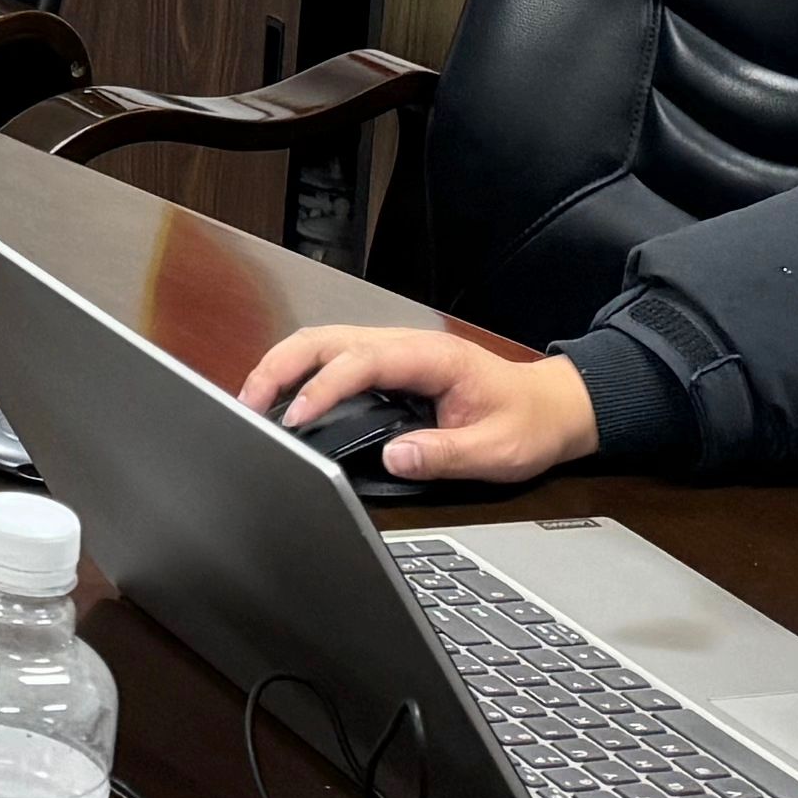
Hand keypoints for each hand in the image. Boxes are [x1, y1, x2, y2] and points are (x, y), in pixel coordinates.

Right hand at [237, 324, 598, 488]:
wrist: (551, 407)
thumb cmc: (526, 423)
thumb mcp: (496, 450)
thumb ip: (444, 454)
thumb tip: (391, 458)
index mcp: (430, 358)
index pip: (361, 361)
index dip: (323, 388)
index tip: (296, 419)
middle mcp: (405, 345)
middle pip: (326, 339)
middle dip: (281, 366)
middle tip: (246, 405)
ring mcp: (393, 351)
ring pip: (322, 343)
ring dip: (282, 367)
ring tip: (250, 403)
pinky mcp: (386, 366)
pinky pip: (332, 358)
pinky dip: (298, 373)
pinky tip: (281, 399)